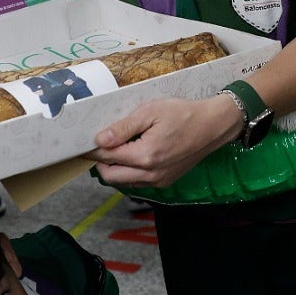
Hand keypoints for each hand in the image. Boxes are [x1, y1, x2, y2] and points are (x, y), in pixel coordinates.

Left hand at [89, 95, 240, 187]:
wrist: (213, 126)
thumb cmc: (183, 113)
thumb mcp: (151, 111)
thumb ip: (124, 127)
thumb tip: (99, 140)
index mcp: (145, 156)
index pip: (107, 157)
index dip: (92, 148)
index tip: (83, 141)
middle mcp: (150, 174)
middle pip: (110, 176)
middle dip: (100, 161)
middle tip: (99, 144)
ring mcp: (158, 181)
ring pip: (123, 182)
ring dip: (114, 168)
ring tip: (117, 146)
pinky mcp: (164, 182)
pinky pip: (137, 182)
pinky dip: (129, 171)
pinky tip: (134, 153)